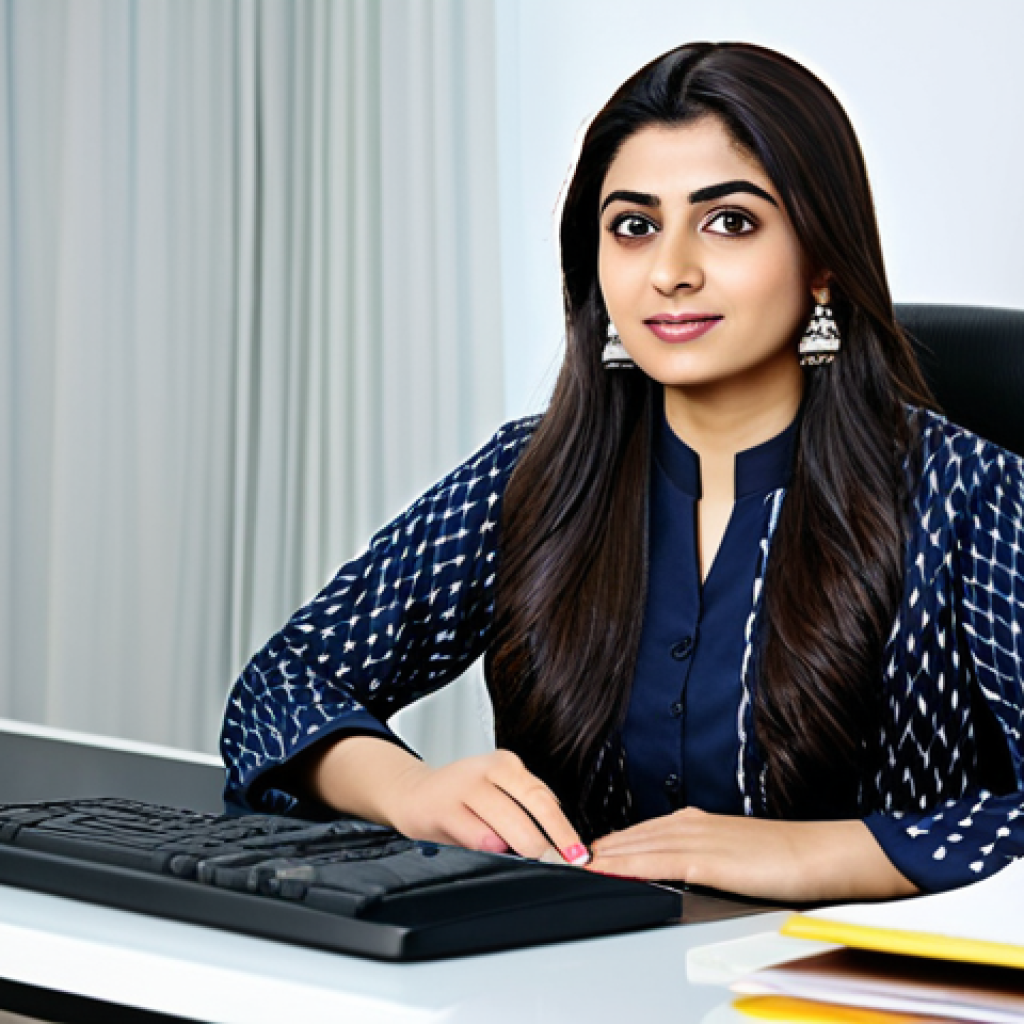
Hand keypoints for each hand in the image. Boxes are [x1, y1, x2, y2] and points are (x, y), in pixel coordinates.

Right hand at [380, 749, 589, 864]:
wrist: (414, 793)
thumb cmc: (464, 798)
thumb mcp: (500, 791)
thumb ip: (528, 808)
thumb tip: (561, 839)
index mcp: (506, 764)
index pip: (543, 799)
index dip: (563, 830)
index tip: (577, 853)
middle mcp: (484, 771)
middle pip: (525, 817)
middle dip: (540, 848)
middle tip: (548, 863)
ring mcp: (461, 790)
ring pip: (500, 833)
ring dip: (511, 851)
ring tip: (508, 852)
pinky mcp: (441, 811)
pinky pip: (474, 840)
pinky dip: (485, 850)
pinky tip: (484, 847)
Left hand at [587, 808, 917, 900]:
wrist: (821, 854)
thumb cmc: (785, 858)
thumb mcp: (735, 855)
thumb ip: (704, 858)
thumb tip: (679, 871)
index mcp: (696, 822)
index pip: (640, 833)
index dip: (609, 845)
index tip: (582, 855)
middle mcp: (690, 824)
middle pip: (630, 837)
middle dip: (596, 850)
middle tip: (562, 858)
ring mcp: (697, 839)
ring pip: (636, 846)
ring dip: (601, 857)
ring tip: (571, 866)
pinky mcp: (708, 859)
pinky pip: (656, 862)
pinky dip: (626, 866)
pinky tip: (606, 871)